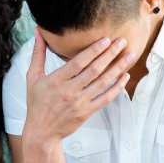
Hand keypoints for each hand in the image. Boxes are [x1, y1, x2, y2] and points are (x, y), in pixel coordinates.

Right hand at [22, 28, 133, 153]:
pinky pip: (106, 98)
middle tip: (122, 42)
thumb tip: (39, 32)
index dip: (93, 51)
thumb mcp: (33, 77)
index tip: (106, 40)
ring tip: (130, 56)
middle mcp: (69, 91)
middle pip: (94, 70)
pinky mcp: (87, 112)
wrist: (42, 131)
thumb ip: (38, 53)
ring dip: (118, 68)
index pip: (78, 63)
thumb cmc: (37, 103)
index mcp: (56, 80)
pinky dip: (117, 87)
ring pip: (103, 83)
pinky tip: (125, 76)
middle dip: (110, 54)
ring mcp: (79, 103)